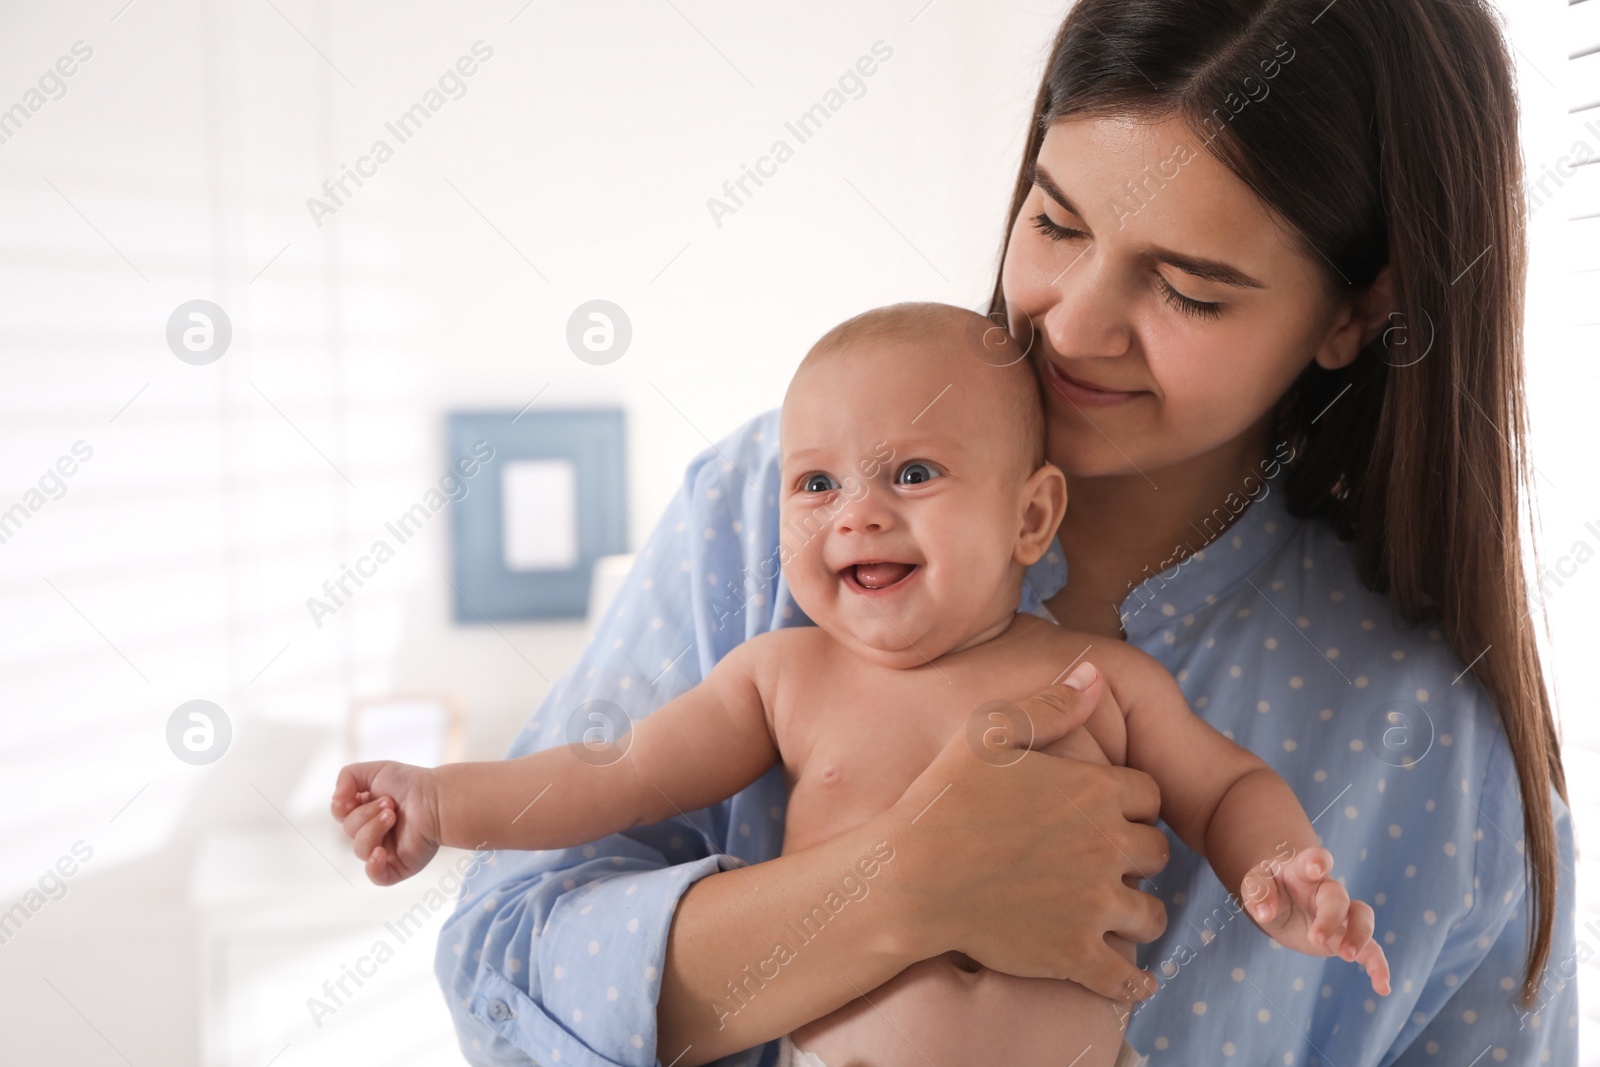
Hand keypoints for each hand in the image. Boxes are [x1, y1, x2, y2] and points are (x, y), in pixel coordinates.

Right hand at [330, 760, 440, 884]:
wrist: (437, 798)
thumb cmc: (410, 784)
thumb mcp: (374, 770)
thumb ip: (347, 777)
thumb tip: (335, 801)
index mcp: (364, 812)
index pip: (340, 814)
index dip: (345, 806)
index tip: (362, 794)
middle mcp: (372, 833)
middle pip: (349, 831)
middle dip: (367, 814)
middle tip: (390, 804)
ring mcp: (384, 851)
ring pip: (360, 850)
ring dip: (374, 829)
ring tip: (393, 815)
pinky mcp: (397, 866)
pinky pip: (376, 877)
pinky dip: (373, 866)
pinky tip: (381, 852)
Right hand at [885, 665, 1169, 1006]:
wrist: (907, 878)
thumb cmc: (941, 800)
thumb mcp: (987, 732)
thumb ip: (1049, 704)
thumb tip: (1096, 674)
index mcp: (1093, 791)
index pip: (1148, 796)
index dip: (1129, 803)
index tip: (1108, 812)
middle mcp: (1106, 846)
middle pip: (1156, 854)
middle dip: (1135, 856)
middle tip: (1107, 861)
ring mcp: (1093, 905)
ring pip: (1150, 915)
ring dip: (1136, 914)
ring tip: (1112, 915)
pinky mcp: (1075, 955)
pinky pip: (1127, 978)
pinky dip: (1133, 981)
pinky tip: (1129, 978)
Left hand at [1241, 845, 1390, 994]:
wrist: (1284, 901)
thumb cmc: (1271, 888)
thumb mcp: (1256, 885)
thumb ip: (1258, 893)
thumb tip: (1264, 913)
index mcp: (1303, 871)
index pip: (1314, 859)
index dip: (1317, 861)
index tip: (1317, 866)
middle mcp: (1327, 890)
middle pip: (1338, 898)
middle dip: (1330, 917)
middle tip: (1315, 938)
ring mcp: (1341, 914)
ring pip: (1362, 918)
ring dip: (1359, 936)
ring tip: (1348, 956)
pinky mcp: (1347, 937)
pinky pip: (1370, 949)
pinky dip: (1378, 966)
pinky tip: (1382, 987)